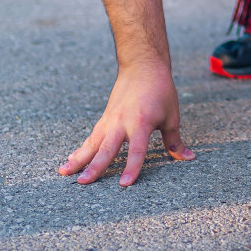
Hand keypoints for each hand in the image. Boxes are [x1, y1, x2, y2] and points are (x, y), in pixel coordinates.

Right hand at [59, 62, 193, 186]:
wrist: (142, 65)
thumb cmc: (160, 90)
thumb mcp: (172, 115)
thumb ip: (175, 140)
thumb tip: (187, 158)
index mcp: (141, 123)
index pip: (136, 150)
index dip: (132, 168)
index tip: (124, 184)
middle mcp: (122, 122)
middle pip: (107, 149)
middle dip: (94, 167)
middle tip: (82, 183)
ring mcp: (110, 120)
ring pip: (92, 143)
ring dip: (78, 159)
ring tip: (63, 173)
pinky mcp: (105, 118)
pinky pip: (91, 137)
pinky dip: (81, 149)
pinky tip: (70, 160)